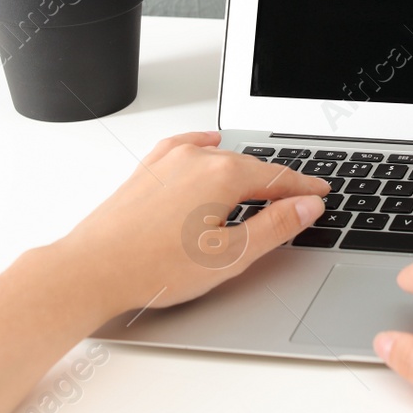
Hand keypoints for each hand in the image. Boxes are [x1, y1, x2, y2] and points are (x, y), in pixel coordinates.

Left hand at [63, 132, 330, 315]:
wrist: (91, 269)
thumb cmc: (153, 268)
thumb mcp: (230, 256)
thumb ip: (275, 227)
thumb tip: (307, 206)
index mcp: (223, 175)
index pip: (278, 178)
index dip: (304, 188)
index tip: (321, 193)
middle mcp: (197, 158)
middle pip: (252, 166)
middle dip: (278, 181)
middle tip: (301, 195)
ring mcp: (168, 160)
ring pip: (220, 156)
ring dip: (246, 169)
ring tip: (264, 183)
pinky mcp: (148, 169)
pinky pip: (187, 145)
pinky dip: (206, 145)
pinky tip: (210, 143)